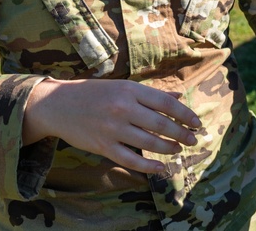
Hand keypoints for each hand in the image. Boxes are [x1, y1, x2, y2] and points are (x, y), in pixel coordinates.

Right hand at [23, 78, 202, 172]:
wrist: (58, 105)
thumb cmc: (93, 93)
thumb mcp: (122, 86)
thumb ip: (150, 94)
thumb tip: (178, 97)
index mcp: (130, 90)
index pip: (166, 103)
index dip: (185, 114)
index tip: (197, 123)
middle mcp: (123, 108)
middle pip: (161, 124)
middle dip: (181, 134)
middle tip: (192, 140)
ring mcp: (112, 128)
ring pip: (149, 142)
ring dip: (168, 148)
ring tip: (178, 150)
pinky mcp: (103, 146)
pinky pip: (130, 159)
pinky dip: (148, 166)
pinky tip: (160, 168)